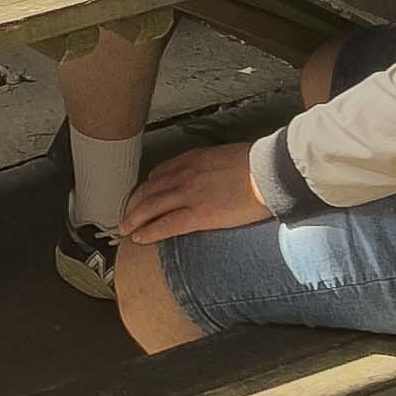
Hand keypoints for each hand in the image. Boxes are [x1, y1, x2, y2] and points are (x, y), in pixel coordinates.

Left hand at [119, 141, 269, 243]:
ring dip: (134, 219)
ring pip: (150, 207)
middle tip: (125, 215)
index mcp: (193, 159)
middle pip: (149, 190)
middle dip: (134, 204)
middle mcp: (185, 174)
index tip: (142, 195)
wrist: (270, 171)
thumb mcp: (229, 156)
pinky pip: (165, 225)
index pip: (160, 173)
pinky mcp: (198, 215)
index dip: (147, 187)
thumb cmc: (259, 164)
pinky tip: (140, 238)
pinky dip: (149, 232)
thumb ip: (213, 166)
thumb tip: (214, 177)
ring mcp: (189, 194)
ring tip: (125, 229)